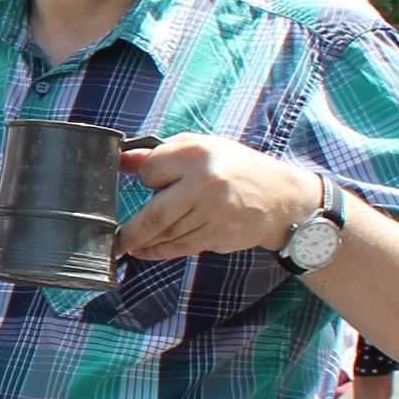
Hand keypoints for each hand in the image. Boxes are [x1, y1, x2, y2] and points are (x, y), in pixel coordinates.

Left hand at [115, 136, 321, 261]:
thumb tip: (121, 159)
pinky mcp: (221, 234)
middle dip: (130, 232)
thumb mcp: (203, 148)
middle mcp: (206, 183)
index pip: (150, 171)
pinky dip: (161, 251)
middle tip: (114, 240)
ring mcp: (215, 212)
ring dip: (144, 242)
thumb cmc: (236, 168)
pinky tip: (147, 251)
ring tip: (129, 245)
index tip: (149, 182)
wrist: (284, 197)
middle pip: (154, 214)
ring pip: (167, 234)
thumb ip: (161, 153)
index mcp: (197, 154)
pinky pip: (182, 247)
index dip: (147, 177)